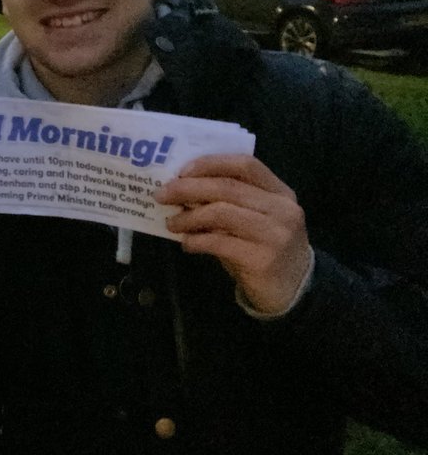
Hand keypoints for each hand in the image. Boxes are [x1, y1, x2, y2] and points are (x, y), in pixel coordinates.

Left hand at [155, 154, 311, 314]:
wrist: (293, 290)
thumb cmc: (263, 248)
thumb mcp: (253, 219)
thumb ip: (227, 201)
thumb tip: (181, 189)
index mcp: (280, 192)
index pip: (245, 164)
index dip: (210, 164)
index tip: (181, 172)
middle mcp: (282, 209)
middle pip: (227, 187)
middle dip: (187, 188)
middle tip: (161, 195)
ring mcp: (275, 234)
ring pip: (220, 213)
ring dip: (188, 217)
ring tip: (171, 224)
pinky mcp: (262, 259)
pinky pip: (218, 243)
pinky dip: (196, 241)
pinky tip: (186, 244)